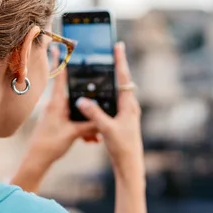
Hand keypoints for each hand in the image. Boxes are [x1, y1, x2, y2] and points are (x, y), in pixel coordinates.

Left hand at [12, 58, 97, 192]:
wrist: (38, 159)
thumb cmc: (50, 144)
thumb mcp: (73, 134)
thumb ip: (89, 125)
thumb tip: (104, 119)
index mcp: (57, 103)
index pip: (60, 77)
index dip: (61, 61)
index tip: (59, 45)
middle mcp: (56, 105)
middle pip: (74, 93)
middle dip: (88, 98)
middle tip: (95, 94)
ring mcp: (58, 114)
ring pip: (78, 110)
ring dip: (87, 121)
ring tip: (93, 136)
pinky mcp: (59, 123)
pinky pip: (75, 121)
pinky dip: (84, 129)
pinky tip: (91, 140)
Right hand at [76, 42, 144, 186]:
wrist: (130, 165)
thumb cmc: (122, 147)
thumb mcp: (107, 129)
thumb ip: (95, 114)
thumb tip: (82, 100)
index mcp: (129, 105)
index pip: (124, 78)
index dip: (120, 61)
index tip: (118, 46)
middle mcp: (130, 106)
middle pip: (122, 81)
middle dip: (116, 66)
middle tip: (110, 51)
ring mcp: (126, 113)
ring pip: (118, 92)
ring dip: (112, 80)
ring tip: (104, 67)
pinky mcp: (122, 120)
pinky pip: (114, 102)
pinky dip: (107, 94)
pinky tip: (100, 94)